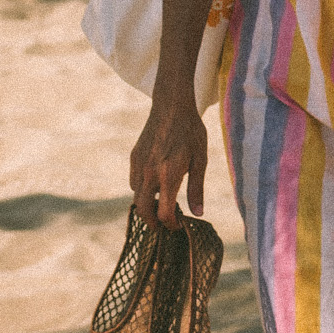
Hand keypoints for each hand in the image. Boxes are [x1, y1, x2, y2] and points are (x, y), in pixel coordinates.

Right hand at [129, 85, 207, 229]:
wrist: (171, 105)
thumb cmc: (190, 131)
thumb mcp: (200, 159)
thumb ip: (197, 188)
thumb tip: (198, 214)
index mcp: (169, 174)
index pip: (164, 212)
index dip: (170, 225)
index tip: (177, 227)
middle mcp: (150, 172)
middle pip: (143, 210)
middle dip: (152, 223)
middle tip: (163, 225)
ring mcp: (139, 164)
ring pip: (136, 196)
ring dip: (146, 205)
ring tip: (160, 204)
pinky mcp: (134, 157)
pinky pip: (133, 181)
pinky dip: (141, 190)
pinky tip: (154, 185)